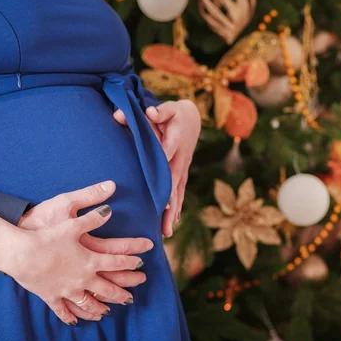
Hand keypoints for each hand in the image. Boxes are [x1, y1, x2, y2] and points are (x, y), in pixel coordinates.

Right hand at [7, 181, 153, 325]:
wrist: (21, 253)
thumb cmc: (47, 235)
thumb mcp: (72, 221)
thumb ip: (93, 216)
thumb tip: (110, 209)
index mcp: (90, 259)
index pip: (117, 261)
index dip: (131, 260)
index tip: (142, 262)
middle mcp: (83, 278)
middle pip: (108, 287)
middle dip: (123, 290)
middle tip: (134, 293)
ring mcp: (68, 290)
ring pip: (89, 303)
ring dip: (101, 307)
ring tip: (109, 311)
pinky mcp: (52, 296)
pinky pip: (64, 310)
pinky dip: (71, 316)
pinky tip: (76, 322)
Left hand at [114, 100, 200, 236]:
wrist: (192, 117)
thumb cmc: (174, 113)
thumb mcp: (167, 108)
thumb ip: (156, 111)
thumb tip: (148, 112)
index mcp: (176, 141)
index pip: (167, 160)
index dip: (162, 175)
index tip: (157, 192)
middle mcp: (181, 158)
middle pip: (173, 183)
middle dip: (168, 204)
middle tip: (163, 222)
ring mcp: (182, 167)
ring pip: (177, 192)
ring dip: (173, 212)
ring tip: (167, 231)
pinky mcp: (182, 172)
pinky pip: (179, 192)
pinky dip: (176, 207)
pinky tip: (172, 224)